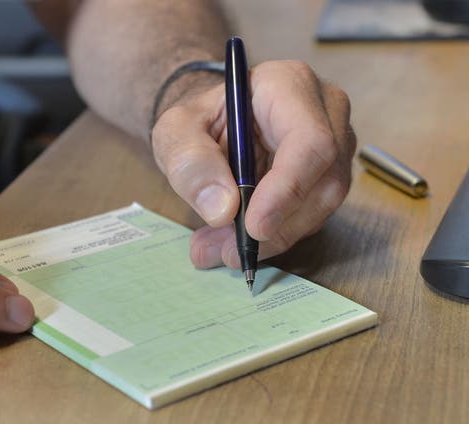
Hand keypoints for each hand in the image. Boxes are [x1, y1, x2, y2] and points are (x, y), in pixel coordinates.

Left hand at [151, 60, 355, 268]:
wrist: (211, 125)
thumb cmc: (197, 120)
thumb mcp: (175, 131)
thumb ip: (190, 162)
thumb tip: (222, 209)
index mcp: (288, 85)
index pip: (309, 140)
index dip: (287, 189)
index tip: (253, 227)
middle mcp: (325, 112)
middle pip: (323, 181)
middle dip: (276, 226)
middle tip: (226, 252)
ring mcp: (334, 146)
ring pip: (320, 207)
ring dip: (271, 239)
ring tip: (218, 249)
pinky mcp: (326, 177)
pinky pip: (310, 217)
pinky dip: (273, 238)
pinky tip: (234, 242)